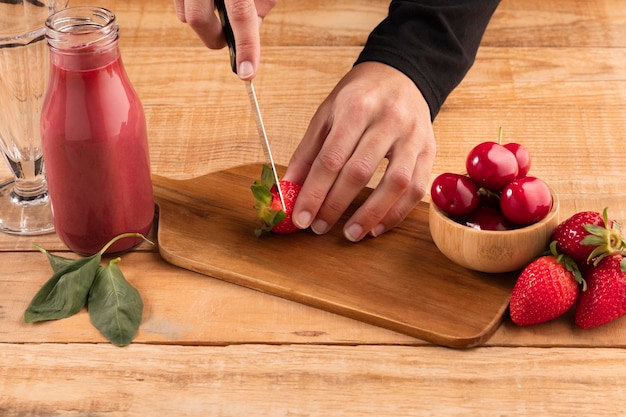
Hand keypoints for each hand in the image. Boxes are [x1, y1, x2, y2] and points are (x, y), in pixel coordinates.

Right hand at [173, 0, 276, 79]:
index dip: (246, 47)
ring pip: (186, 16)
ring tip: (219, 11)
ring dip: (205, 23)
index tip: (247, 74)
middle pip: (199, 20)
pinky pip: (180, 6)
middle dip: (214, 37)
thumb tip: (254, 30)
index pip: (240, 16)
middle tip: (228, 36)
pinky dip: (194, 11)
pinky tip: (207, 3)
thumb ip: (262, 5)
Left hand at [283, 61, 436, 241]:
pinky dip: (396, 213)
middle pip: (359, 172)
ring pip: (395, 183)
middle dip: (335, 205)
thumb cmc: (360, 97)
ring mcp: (413, 135)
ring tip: (350, 234)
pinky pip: (417, 188)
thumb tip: (289, 188)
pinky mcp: (429, 149)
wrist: (401, 75)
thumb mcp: (327, 113)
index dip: (314, 192)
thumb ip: (308, 151)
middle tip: (318, 227)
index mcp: (356, 107)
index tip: (300, 217)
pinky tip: (376, 226)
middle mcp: (388, 120)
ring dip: (370, 214)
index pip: (331, 158)